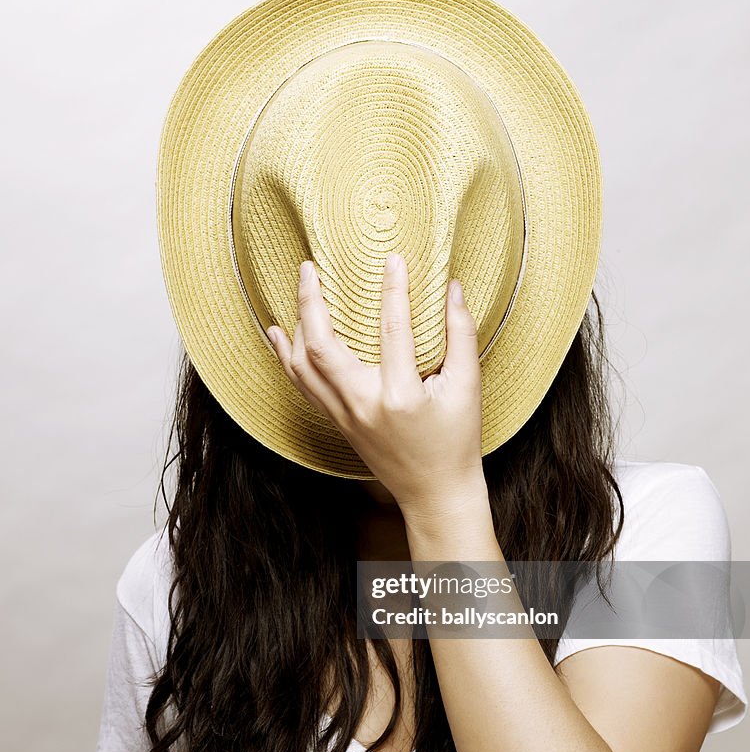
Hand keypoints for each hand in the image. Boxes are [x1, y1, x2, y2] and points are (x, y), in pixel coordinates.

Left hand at [266, 252, 486, 519]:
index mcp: (400, 396)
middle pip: (321, 346)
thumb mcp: (468, 388)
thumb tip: (453, 288)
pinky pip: (301, 385)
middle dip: (310, 302)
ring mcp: (344, 416)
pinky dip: (286, 356)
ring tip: (300, 290)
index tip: (394, 259)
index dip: (393, 290)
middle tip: (310, 267)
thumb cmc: (456, 441)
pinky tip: (280, 332)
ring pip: (301, 366)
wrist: (435, 493)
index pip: (392, 330)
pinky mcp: (336, 422)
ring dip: (295, 324)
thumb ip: (461, 335)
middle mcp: (362, 405)